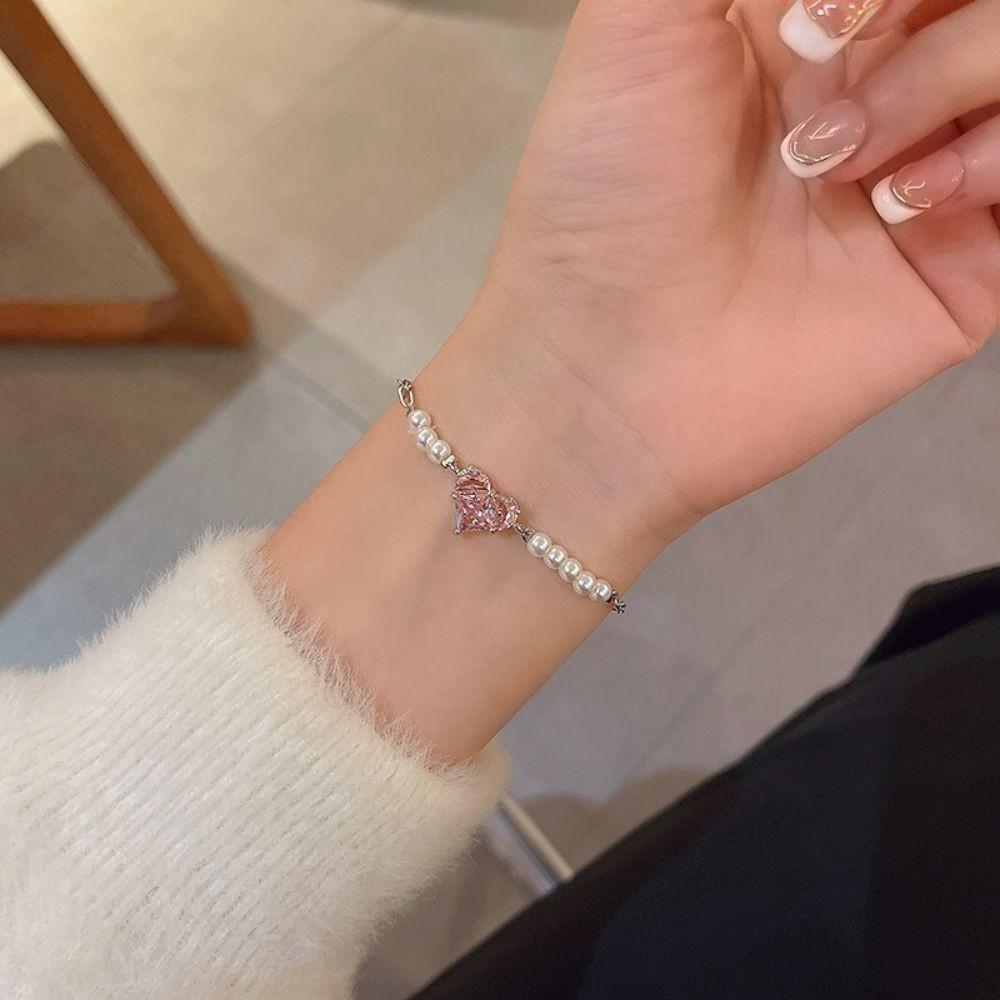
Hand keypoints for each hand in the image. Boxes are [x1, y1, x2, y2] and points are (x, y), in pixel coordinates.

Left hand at [268, 0, 999, 759]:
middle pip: (978, 0)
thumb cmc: (598, 195)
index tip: (808, 19)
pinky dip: (994, 159)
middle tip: (824, 54)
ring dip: (947, 76)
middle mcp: (878, 82)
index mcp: (806, 16)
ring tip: (837, 165)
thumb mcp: (631, 25)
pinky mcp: (968, 262)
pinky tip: (898, 208)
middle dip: (919, 13)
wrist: (608, 369)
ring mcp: (928, 168)